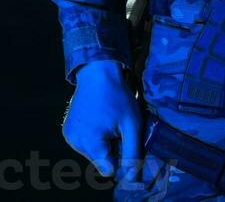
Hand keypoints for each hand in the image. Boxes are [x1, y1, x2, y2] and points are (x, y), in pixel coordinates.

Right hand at [63, 59, 142, 182]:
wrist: (98, 72)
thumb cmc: (117, 96)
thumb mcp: (131, 124)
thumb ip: (132, 153)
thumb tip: (131, 178)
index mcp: (92, 144)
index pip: (109, 169)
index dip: (121, 158)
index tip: (125, 140)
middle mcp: (76, 143)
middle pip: (100, 161)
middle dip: (111, 149)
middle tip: (118, 127)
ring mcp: (69, 137)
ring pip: (92, 152)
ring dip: (102, 142)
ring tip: (108, 120)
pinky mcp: (67, 130)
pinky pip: (84, 142)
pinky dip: (92, 136)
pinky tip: (98, 119)